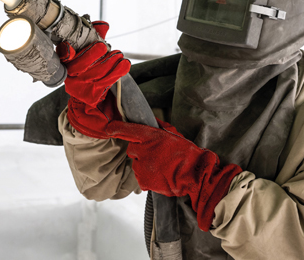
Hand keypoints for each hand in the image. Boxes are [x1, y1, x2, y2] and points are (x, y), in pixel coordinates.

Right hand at [57, 21, 129, 138]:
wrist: (86, 93)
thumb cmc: (88, 67)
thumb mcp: (88, 51)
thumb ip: (94, 37)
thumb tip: (103, 25)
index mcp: (66, 64)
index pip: (64, 57)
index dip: (66, 53)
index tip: (70, 49)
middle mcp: (71, 77)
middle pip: (82, 66)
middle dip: (95, 55)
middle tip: (106, 47)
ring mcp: (82, 87)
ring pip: (97, 73)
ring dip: (110, 62)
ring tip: (119, 55)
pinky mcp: (93, 94)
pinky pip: (107, 82)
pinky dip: (118, 72)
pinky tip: (124, 64)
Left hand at [109, 119, 241, 230]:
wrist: (194, 175)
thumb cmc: (187, 153)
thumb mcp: (175, 134)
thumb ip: (161, 128)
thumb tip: (152, 122)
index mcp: (151, 136)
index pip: (128, 130)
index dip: (117, 128)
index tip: (109, 128)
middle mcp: (143, 150)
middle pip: (133, 149)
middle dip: (141, 151)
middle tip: (157, 154)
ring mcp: (142, 166)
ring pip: (137, 165)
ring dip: (145, 165)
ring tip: (162, 167)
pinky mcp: (144, 181)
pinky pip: (141, 178)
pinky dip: (148, 178)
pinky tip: (161, 176)